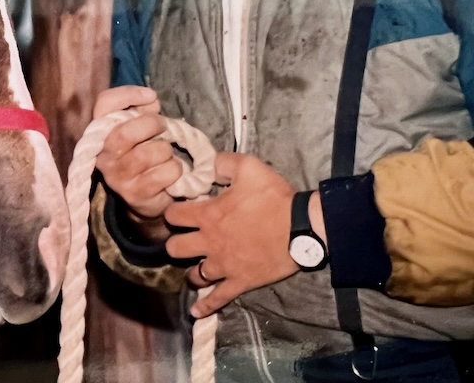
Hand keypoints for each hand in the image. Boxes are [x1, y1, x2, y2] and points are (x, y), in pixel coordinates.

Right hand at [94, 86, 184, 241]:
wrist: (145, 197)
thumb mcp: (139, 127)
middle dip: (152, 125)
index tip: (151, 97)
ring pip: (153, 152)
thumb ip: (142, 109)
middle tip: (162, 128)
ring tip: (164, 155)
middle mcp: (103, 154)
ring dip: (166, 151)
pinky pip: (167, 172)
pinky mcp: (135, 194)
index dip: (128, 95)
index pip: (104, 104)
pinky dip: (175, 169)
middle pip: (127, 132)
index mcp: (100, 132)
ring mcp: (117, 177)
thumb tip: (150, 100)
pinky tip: (168, 173)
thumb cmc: (143, 152)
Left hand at [164, 152, 298, 317]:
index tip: (179, 211)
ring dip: (192, 269)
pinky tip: (195, 312)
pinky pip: (217, 298)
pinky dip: (205, 306)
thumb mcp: (249, 168)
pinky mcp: (240, 281)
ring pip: (193, 275)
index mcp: (207, 215)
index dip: (173, 212)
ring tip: (195, 265)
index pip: (173, 216)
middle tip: (185, 239)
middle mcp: (209, 242)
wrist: (303, 227)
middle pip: (175, 248)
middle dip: (176, 242)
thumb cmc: (275, 197)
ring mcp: (224, 265)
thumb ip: (223, 163)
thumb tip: (208, 164)